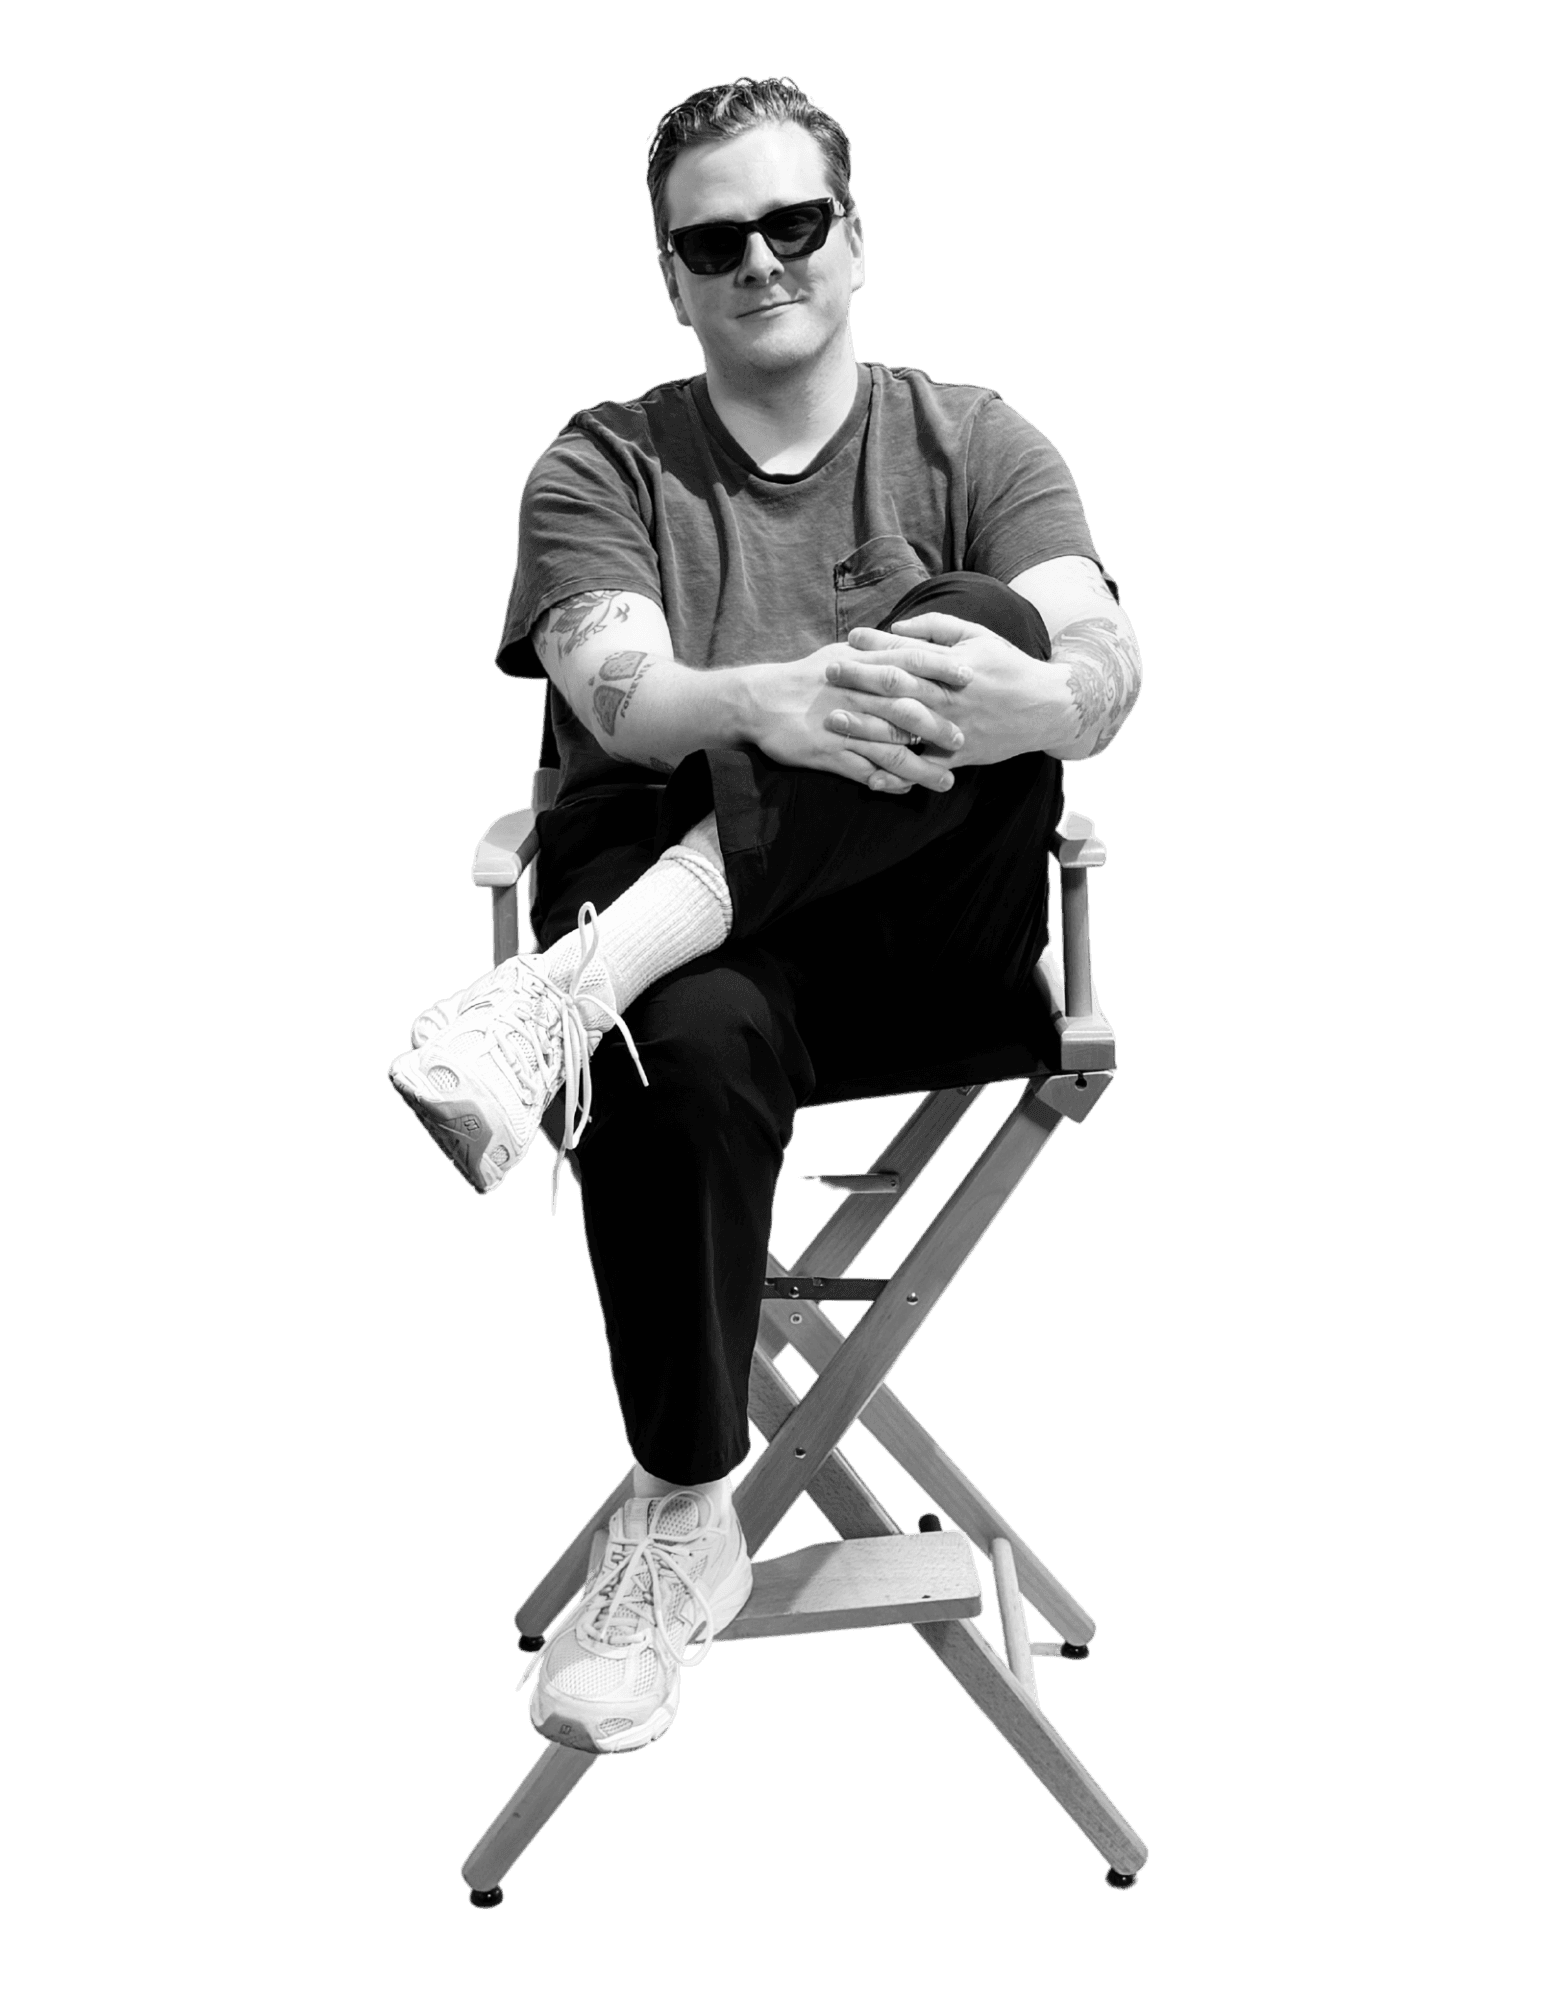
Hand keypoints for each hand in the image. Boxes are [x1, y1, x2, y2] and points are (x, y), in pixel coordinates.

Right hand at [741, 646, 964, 793]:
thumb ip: (874, 652)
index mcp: (861, 667)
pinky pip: (865, 772)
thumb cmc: (806, 677)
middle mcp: (856, 695)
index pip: (909, 662)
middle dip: (938, 727)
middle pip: (906, 711)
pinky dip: (887, 783)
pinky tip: (906, 790)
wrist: (760, 701)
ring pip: (890, 750)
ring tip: (945, 780)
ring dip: (920, 768)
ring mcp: (844, 727)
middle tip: (963, 741)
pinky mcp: (829, 754)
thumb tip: (906, 642)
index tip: (970, 677)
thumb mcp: (840, 654)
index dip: (941, 669)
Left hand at [823, 614, 1081, 764]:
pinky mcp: (958, 756)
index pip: (906, 654)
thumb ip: (936, 628)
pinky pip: (923, 768)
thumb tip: (896, 627)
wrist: (1046, 707)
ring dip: (865, 726)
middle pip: (897, 688)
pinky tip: (869, 777)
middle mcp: (948, 698)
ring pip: (902, 729)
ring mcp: (952, 729)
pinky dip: (897, 775)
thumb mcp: (977, 635)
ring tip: (833, 721)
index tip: (847, 641)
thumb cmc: (1007, 666)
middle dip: (860, 680)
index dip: (875, 647)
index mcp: (951, 667)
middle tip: (827, 673)